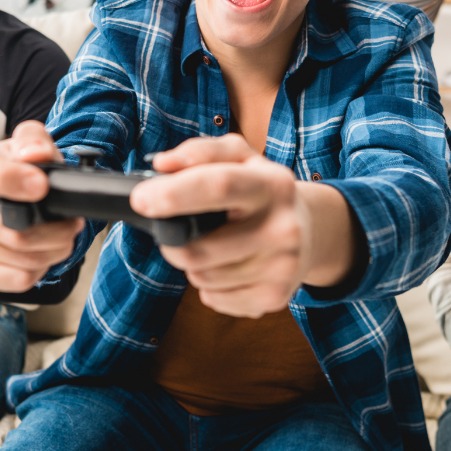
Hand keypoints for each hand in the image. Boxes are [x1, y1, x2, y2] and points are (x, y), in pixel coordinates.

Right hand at [0, 120, 82, 291]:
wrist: (8, 198)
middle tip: (72, 222)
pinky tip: (44, 254)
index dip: (11, 180)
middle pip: (6, 228)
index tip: (43, 186)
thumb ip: (34, 140)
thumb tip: (34, 153)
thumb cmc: (22, 170)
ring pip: (17, 256)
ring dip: (53, 249)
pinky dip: (40, 269)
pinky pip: (15, 279)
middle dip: (53, 228)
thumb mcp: (30, 146)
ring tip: (64, 236)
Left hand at [130, 134, 336, 318]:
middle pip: (200, 249)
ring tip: (215, 246)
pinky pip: (214, 298)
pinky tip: (229, 267)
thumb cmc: (261, 189)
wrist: (309, 230)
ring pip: (203, 277)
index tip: (141, 200)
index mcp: (272, 183)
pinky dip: (210, 285)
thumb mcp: (240, 158)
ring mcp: (282, 266)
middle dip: (174, 243)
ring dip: (194, 264)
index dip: (174, 194)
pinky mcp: (275, 297)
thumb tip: (162, 164)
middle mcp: (283, 227)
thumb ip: (200, 152)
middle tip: (177, 231)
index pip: (218, 186)